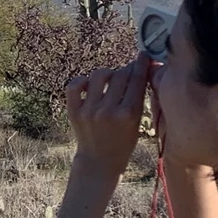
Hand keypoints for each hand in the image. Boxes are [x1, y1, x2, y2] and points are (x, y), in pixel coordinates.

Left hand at [66, 53, 151, 174]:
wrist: (99, 161)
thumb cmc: (123, 142)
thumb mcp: (138, 123)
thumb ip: (138, 98)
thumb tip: (140, 70)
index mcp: (129, 114)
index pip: (137, 80)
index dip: (141, 64)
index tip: (143, 55)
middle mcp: (108, 111)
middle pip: (120, 75)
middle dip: (127, 69)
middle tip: (129, 71)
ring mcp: (89, 110)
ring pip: (98, 75)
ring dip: (107, 73)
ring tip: (111, 80)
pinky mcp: (74, 111)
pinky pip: (75, 85)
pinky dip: (83, 80)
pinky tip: (90, 85)